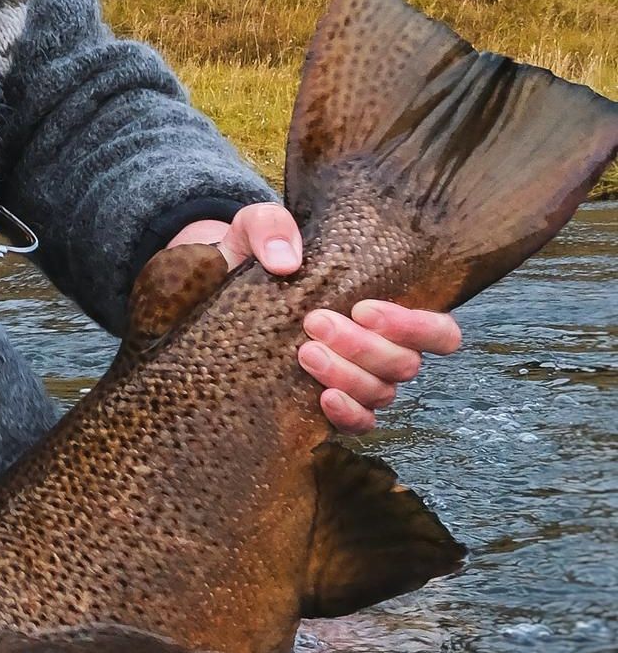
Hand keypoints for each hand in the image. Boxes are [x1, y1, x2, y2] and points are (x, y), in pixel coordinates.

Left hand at [166, 203, 461, 433]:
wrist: (214, 286)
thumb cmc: (255, 255)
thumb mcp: (256, 229)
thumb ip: (271, 229)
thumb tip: (286, 262)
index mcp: (383, 306)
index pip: (438, 330)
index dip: (415, 326)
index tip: (363, 308)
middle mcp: (380, 346)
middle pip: (405, 363)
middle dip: (363, 346)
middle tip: (314, 322)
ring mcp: (357, 377)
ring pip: (381, 391)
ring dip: (347, 374)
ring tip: (304, 352)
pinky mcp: (328, 400)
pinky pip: (360, 423)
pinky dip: (348, 414)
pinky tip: (324, 397)